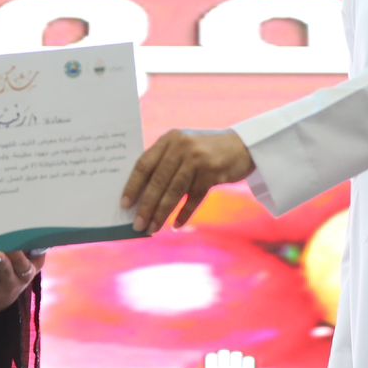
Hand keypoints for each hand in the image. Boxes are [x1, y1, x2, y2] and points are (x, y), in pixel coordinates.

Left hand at [0, 250, 43, 314]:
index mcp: (24, 275)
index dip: (17, 257)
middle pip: (5, 271)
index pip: (23, 267)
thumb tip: (42, 235)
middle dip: (0, 261)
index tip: (12, 246)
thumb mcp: (29, 269)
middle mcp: (9, 283)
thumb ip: (36, 254)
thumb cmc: (15, 277)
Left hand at [120, 129, 255, 232]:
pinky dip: (184, 213)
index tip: (125, 204)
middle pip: (158, 181)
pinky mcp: (213, 173)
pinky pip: (194, 198)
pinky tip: (176, 225)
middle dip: (146, 205)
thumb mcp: (183, 148)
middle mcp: (182, 147)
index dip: (133, 185)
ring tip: (152, 228)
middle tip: (137, 224)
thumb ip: (164, 163)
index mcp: (169, 139)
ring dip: (162, 213)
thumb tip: (141, 196)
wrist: (242, 146)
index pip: (144, 164)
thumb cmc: (205, 150)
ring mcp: (198, 159)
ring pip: (174, 191)